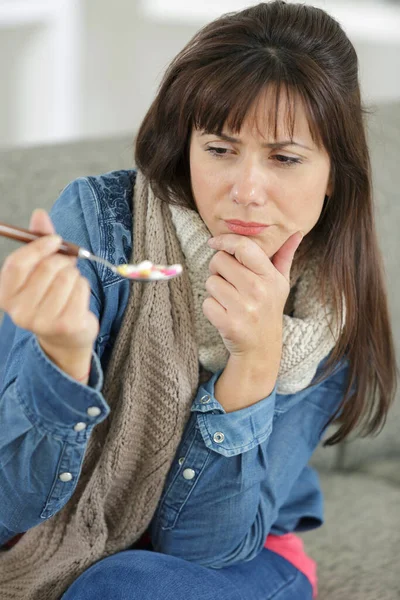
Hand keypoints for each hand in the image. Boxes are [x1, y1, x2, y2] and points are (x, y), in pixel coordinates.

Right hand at [0, 209, 98, 378]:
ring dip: (74, 274)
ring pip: (67, 277)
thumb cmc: (51, 296)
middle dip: (63, 261)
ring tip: (70, 284)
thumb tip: (39, 214)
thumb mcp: (41, 270)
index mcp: (5, 296)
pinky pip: (81, 289)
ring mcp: (42, 321)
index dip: (38, 247)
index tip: (55, 240)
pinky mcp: (66, 325)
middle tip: (67, 266)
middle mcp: (19, 312)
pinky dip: (84, 286)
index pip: (17, 264)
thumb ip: (39, 242)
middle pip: (47, 268)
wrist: (66, 337)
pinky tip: (78, 296)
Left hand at [203, 231, 302, 364]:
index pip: (243, 246)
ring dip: (215, 290)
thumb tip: (296, 233)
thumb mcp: (280, 283)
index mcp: (270, 277)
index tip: (214, 243)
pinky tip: (225, 314)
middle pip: (219, 261)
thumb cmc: (268, 309)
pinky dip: (211, 308)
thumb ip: (285, 256)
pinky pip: (206, 303)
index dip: (225, 240)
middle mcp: (258, 290)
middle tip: (230, 282)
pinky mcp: (228, 323)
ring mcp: (243, 308)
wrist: (261, 348)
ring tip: (230, 300)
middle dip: (218, 269)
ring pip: (210, 282)